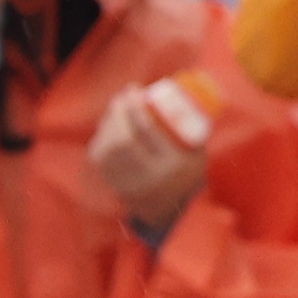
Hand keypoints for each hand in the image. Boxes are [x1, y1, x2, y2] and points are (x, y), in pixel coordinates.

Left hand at [84, 75, 211, 230]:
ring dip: (108, 124)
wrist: (172, 208)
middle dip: (118, 113)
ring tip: (115, 108)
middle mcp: (150, 176)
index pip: (148, 131)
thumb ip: (189, 126)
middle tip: (121, 96)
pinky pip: (100, 160)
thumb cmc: (186, 170)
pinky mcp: (115, 187)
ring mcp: (129, 184)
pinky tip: (107, 127)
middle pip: (123, 140)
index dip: (136, 107)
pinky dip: (101, 139)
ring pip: (108, 150)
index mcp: (174, 164)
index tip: (134, 89)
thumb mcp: (197, 151)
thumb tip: (174, 91)